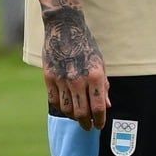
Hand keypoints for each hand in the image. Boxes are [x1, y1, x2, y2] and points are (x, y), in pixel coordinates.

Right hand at [42, 6, 109, 129]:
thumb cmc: (86, 46)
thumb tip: (107, 106)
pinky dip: (61, 108)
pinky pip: (54, 100)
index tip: (100, 125)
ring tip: (79, 118)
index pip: (98, 107)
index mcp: (95, 76)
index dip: (100, 120)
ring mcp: (62, 79)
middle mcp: (78, 79)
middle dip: (86, 123)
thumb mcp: (100, 64)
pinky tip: (67, 108)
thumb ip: (104, 86)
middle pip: (82, 112)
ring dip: (74, 117)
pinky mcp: (48, 77)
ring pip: (67, 109)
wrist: (64, 28)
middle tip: (89, 127)